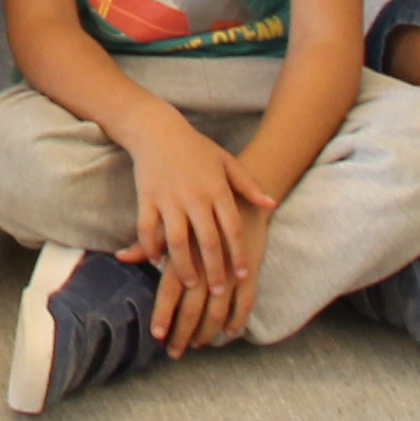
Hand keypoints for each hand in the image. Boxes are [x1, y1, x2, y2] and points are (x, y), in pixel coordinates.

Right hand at [117, 114, 273, 331]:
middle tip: (218, 291)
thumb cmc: (196, 147)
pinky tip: (155, 262)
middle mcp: (194, 196)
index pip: (232, 228)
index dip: (238, 254)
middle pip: (207, 241)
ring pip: (176, 241)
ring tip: (190, 283)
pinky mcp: (147, 198)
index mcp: (217, 189)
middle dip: (214, 269)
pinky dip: (150, 247)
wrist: (157, 129)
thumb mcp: (227, 162)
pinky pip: (147, 228)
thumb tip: (272, 204)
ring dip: (183, 265)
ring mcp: (169, 198)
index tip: (242, 276)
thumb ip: (249, 185)